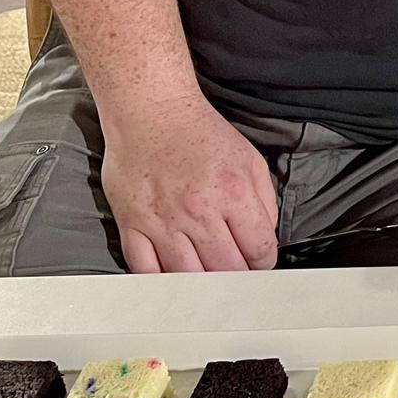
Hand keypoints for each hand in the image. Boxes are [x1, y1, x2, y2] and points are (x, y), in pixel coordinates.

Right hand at [100, 92, 278, 272]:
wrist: (152, 112)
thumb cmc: (199, 134)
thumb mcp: (250, 161)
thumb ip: (264, 202)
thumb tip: (265, 237)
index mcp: (233, 193)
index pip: (259, 250)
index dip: (264, 262)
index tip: (259, 262)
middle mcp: (198, 212)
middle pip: (227, 271)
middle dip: (238, 277)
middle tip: (236, 273)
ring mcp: (163, 222)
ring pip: (188, 278)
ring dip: (203, 285)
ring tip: (209, 279)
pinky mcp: (133, 225)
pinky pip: (145, 270)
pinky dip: (162, 282)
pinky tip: (173, 279)